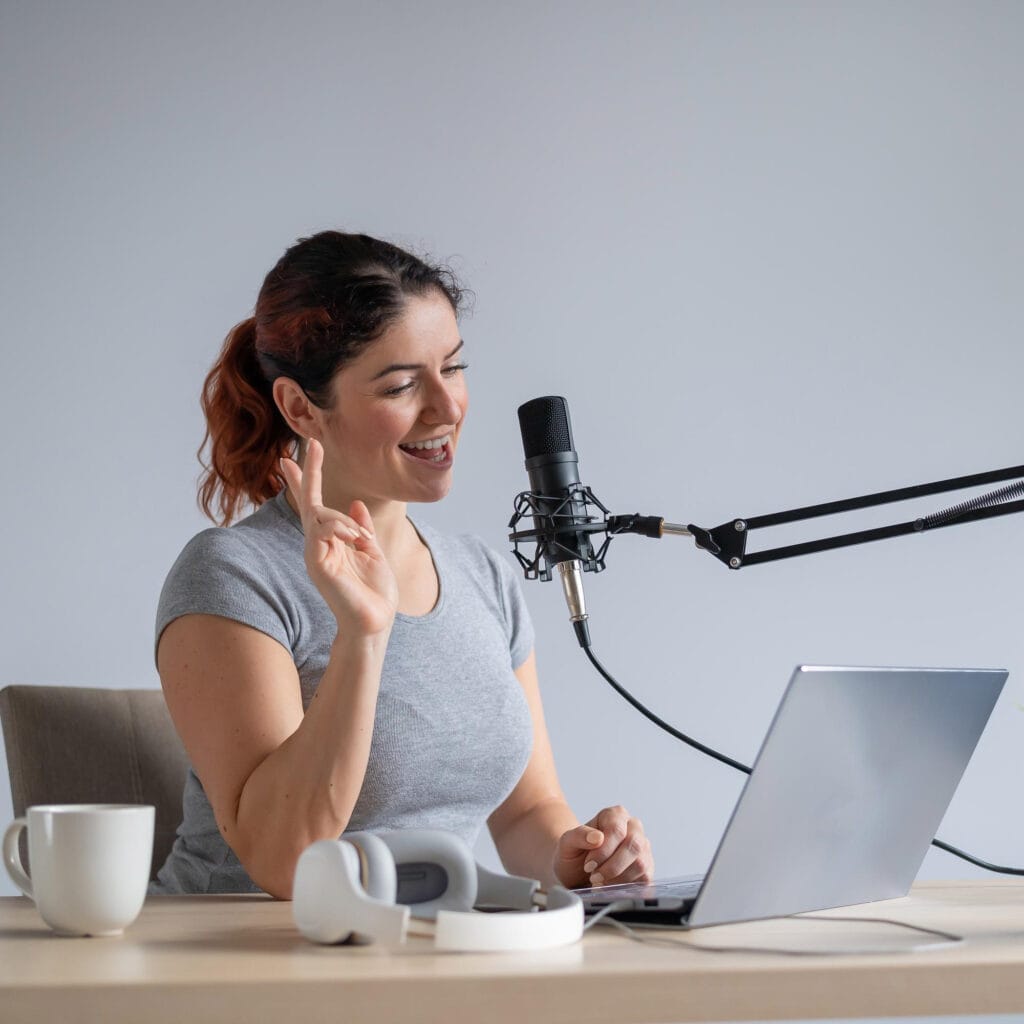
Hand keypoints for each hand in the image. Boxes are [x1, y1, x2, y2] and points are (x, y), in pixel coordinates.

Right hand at [279, 439, 398, 635]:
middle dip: (310, 473)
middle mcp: (319, 545)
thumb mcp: (373, 551)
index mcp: (332, 541)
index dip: (307, 480)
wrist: (375, 621)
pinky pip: (322, 531)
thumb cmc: (374, 592)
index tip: (299, 455)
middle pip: (309, 502)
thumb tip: (354, 504)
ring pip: (319, 515)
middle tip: (313, 443)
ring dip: (343, 520)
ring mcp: (315, 554)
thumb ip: (362, 528)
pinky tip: (356, 539)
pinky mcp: (317, 563)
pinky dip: (341, 528)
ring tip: (361, 539)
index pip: (315, 506)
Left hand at [553, 806, 653, 888]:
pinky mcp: (647, 868)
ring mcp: (643, 848)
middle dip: (612, 867)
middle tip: (594, 877)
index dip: (603, 851)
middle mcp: (633, 828)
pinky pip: (644, 879)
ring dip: (618, 878)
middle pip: (634, 846)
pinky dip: (625, 887)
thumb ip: (578, 835)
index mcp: (615, 815)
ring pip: (640, 864)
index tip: (588, 865)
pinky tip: (610, 886)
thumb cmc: (574, 853)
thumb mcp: (567, 842)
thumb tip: (597, 837)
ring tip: (600, 882)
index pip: (617, 830)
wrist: (576, 871)